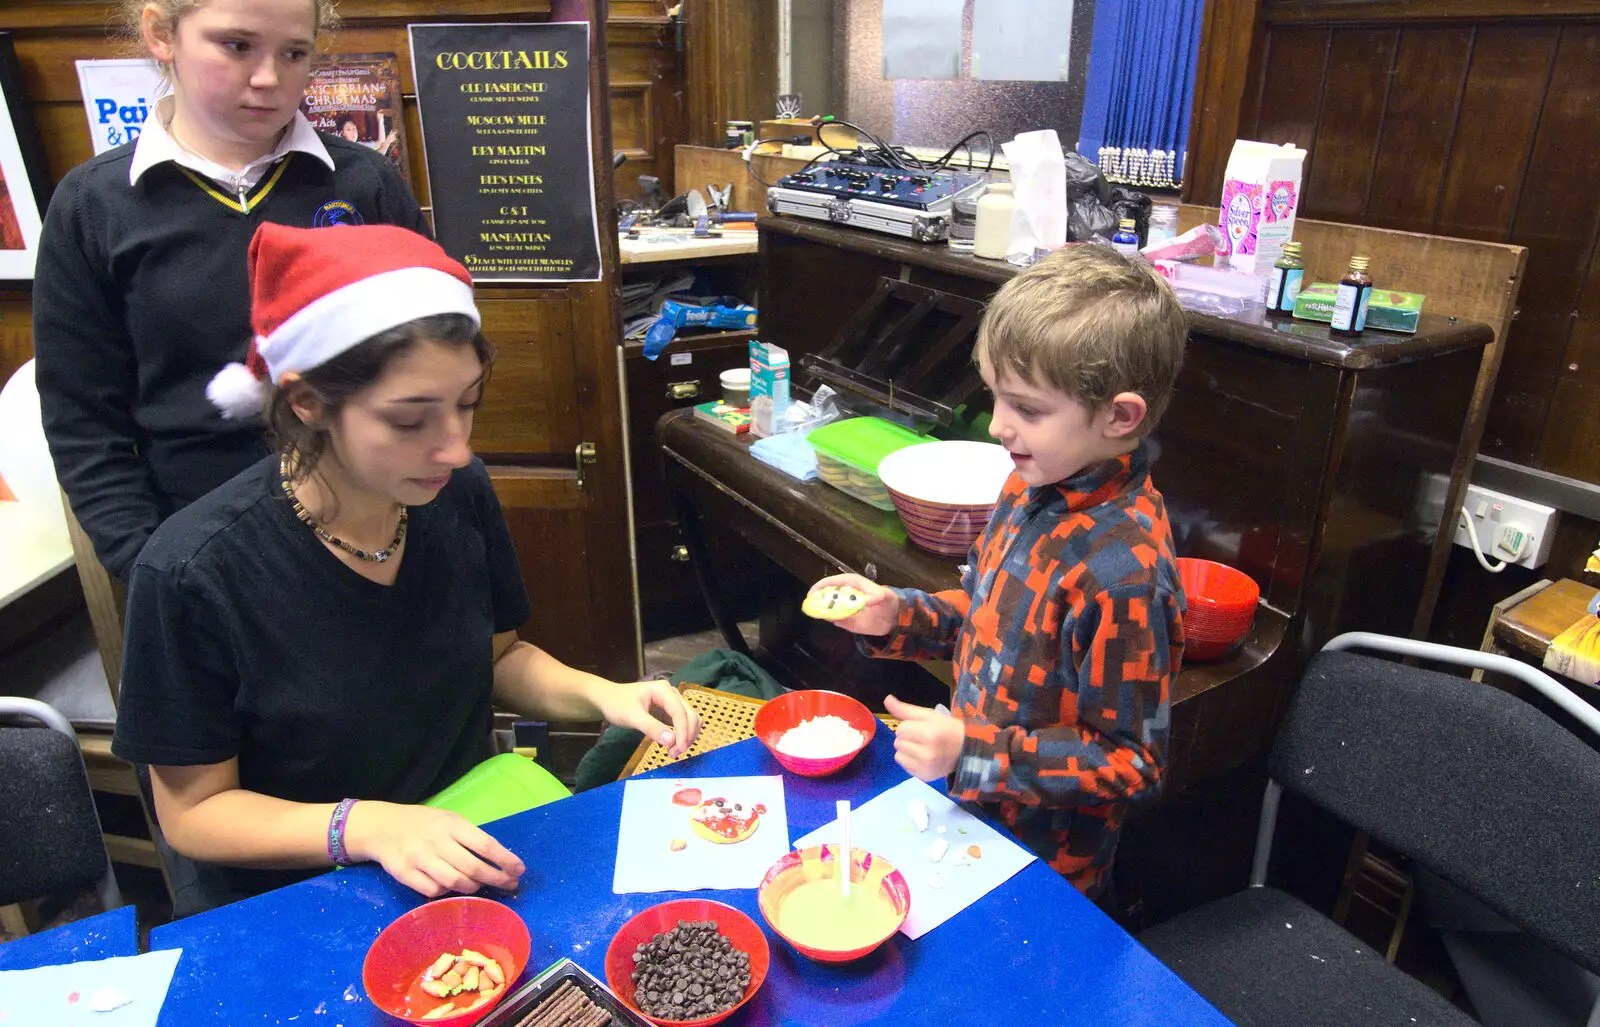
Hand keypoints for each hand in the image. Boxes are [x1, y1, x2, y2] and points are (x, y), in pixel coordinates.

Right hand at [344, 801, 524, 897]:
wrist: (382, 827)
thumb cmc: (424, 824)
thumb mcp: (448, 820)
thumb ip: (469, 837)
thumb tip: (500, 860)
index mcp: (451, 824)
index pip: (485, 844)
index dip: (505, 860)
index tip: (519, 870)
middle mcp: (436, 841)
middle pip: (473, 867)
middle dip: (496, 879)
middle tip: (509, 885)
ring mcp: (419, 858)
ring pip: (455, 882)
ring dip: (474, 888)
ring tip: (481, 887)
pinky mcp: (405, 874)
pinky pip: (434, 891)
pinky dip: (448, 893)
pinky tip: (453, 888)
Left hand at [597, 679, 702, 757]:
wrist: (608, 700)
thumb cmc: (617, 705)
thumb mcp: (631, 716)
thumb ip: (651, 727)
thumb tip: (671, 741)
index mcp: (663, 690)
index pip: (680, 712)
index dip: (683, 731)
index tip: (680, 749)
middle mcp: (672, 694)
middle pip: (690, 715)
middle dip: (686, 735)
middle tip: (674, 754)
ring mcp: (672, 702)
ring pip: (690, 719)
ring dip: (687, 736)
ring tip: (673, 751)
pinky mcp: (670, 711)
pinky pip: (684, 723)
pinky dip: (683, 734)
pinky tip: (674, 745)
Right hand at [808, 573, 900, 636]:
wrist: (893, 618)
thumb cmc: (887, 602)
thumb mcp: (885, 596)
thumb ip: (876, 596)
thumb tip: (866, 601)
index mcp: (852, 583)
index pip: (833, 582)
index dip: (821, 586)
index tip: (813, 593)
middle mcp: (845, 594)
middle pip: (827, 594)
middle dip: (818, 599)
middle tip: (811, 605)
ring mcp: (845, 607)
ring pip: (829, 607)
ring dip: (822, 610)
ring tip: (816, 612)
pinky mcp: (847, 620)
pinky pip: (836, 620)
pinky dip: (832, 619)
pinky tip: (831, 620)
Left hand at [883, 695, 963, 781]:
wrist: (965, 750)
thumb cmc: (947, 729)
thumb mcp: (929, 715)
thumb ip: (906, 709)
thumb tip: (887, 699)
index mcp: (929, 734)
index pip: (901, 728)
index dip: (909, 726)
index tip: (921, 728)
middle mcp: (926, 752)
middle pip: (898, 742)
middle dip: (907, 738)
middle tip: (922, 738)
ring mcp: (925, 767)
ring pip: (898, 755)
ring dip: (906, 750)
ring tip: (921, 748)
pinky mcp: (924, 776)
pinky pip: (904, 766)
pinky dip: (910, 761)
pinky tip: (922, 758)